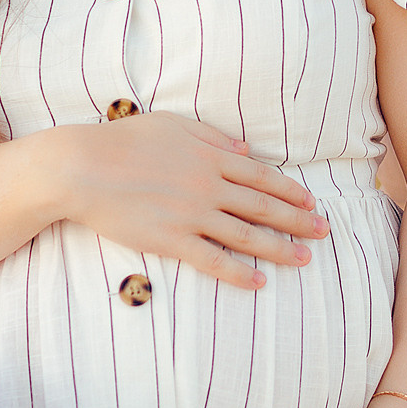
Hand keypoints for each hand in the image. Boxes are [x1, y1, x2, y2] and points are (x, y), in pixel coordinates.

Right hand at [47, 114, 328, 288]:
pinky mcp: (171, 240)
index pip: (262, 176)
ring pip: (247, 235)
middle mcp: (209, 186)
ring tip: (304, 259)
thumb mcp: (172, 124)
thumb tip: (245, 147)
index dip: (290, 191)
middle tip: (324, 232)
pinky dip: (239, 273)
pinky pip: (213, 260)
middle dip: (298, 221)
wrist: (82, 168)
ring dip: (280, 249)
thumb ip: (212, 135)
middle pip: (263, 206)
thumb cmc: (123, 141)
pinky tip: (259, 283)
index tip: (310, 202)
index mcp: (211, 156)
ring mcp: (192, 214)